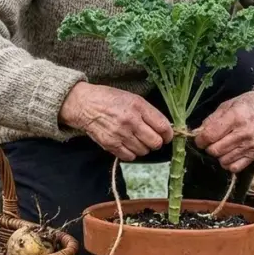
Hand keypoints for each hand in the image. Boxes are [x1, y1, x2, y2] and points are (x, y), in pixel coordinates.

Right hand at [59, 82, 173, 160]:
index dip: (169, 134)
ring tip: (137, 140)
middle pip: (155, 142)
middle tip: (152, 138)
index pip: (163, 126)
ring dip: (143, 147)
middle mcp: (131, 120)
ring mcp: (120, 134)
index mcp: (138, 106)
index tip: (167, 136)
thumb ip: (148, 112)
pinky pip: (129, 157)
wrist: (84, 104)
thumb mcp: (132, 98)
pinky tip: (128, 145)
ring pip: (143, 151)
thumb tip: (164, 127)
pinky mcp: (110, 144)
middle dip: (156, 142)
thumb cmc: (109, 99)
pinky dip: (131, 153)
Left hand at [193, 88, 253, 172]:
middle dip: (208, 147)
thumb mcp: (228, 104)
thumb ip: (212, 119)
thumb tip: (198, 133)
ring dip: (218, 155)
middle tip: (211, 141)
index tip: (200, 138)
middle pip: (215, 150)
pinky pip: (235, 168)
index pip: (210, 136)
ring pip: (223, 160)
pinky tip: (229, 154)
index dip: (200, 139)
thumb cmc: (248, 104)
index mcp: (235, 117)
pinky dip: (228, 163)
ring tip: (222, 145)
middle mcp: (243, 133)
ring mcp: (250, 146)